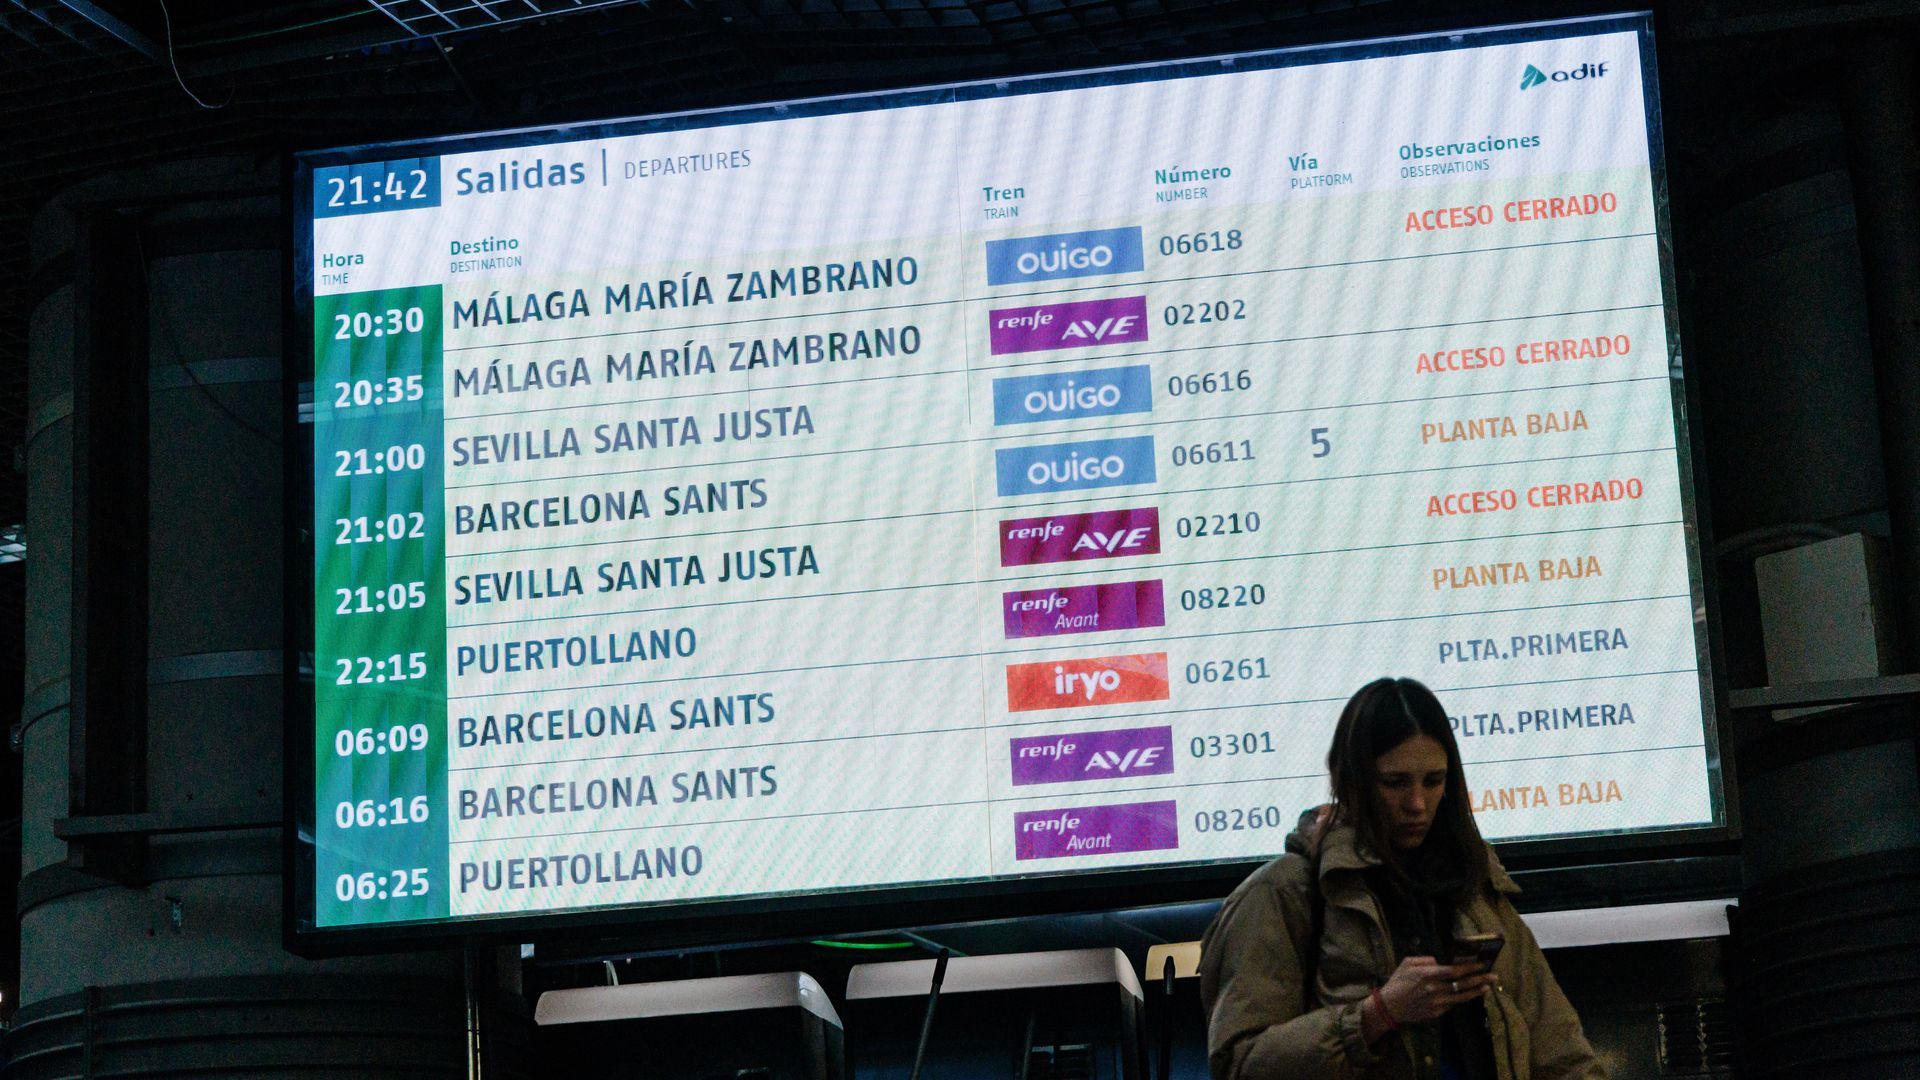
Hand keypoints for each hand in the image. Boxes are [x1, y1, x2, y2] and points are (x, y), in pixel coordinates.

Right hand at [1376, 956, 1496, 1024]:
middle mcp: (1435, 989)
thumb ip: (1425, 959)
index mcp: (1427, 974)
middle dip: (1481, 979)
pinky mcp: (1437, 1013)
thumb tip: (1440, 961)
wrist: (1389, 1007)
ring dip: (1477, 992)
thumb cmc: (1397, 982)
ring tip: (1488, 987)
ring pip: (1462, 997)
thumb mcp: (1407, 963)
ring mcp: (1437, 1003)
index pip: (1454, 970)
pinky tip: (1469, 995)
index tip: (1481, 964)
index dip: (1470, 967)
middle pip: (1463, 984)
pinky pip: (1452, 1005)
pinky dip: (1462, 999)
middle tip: (1494, 976)